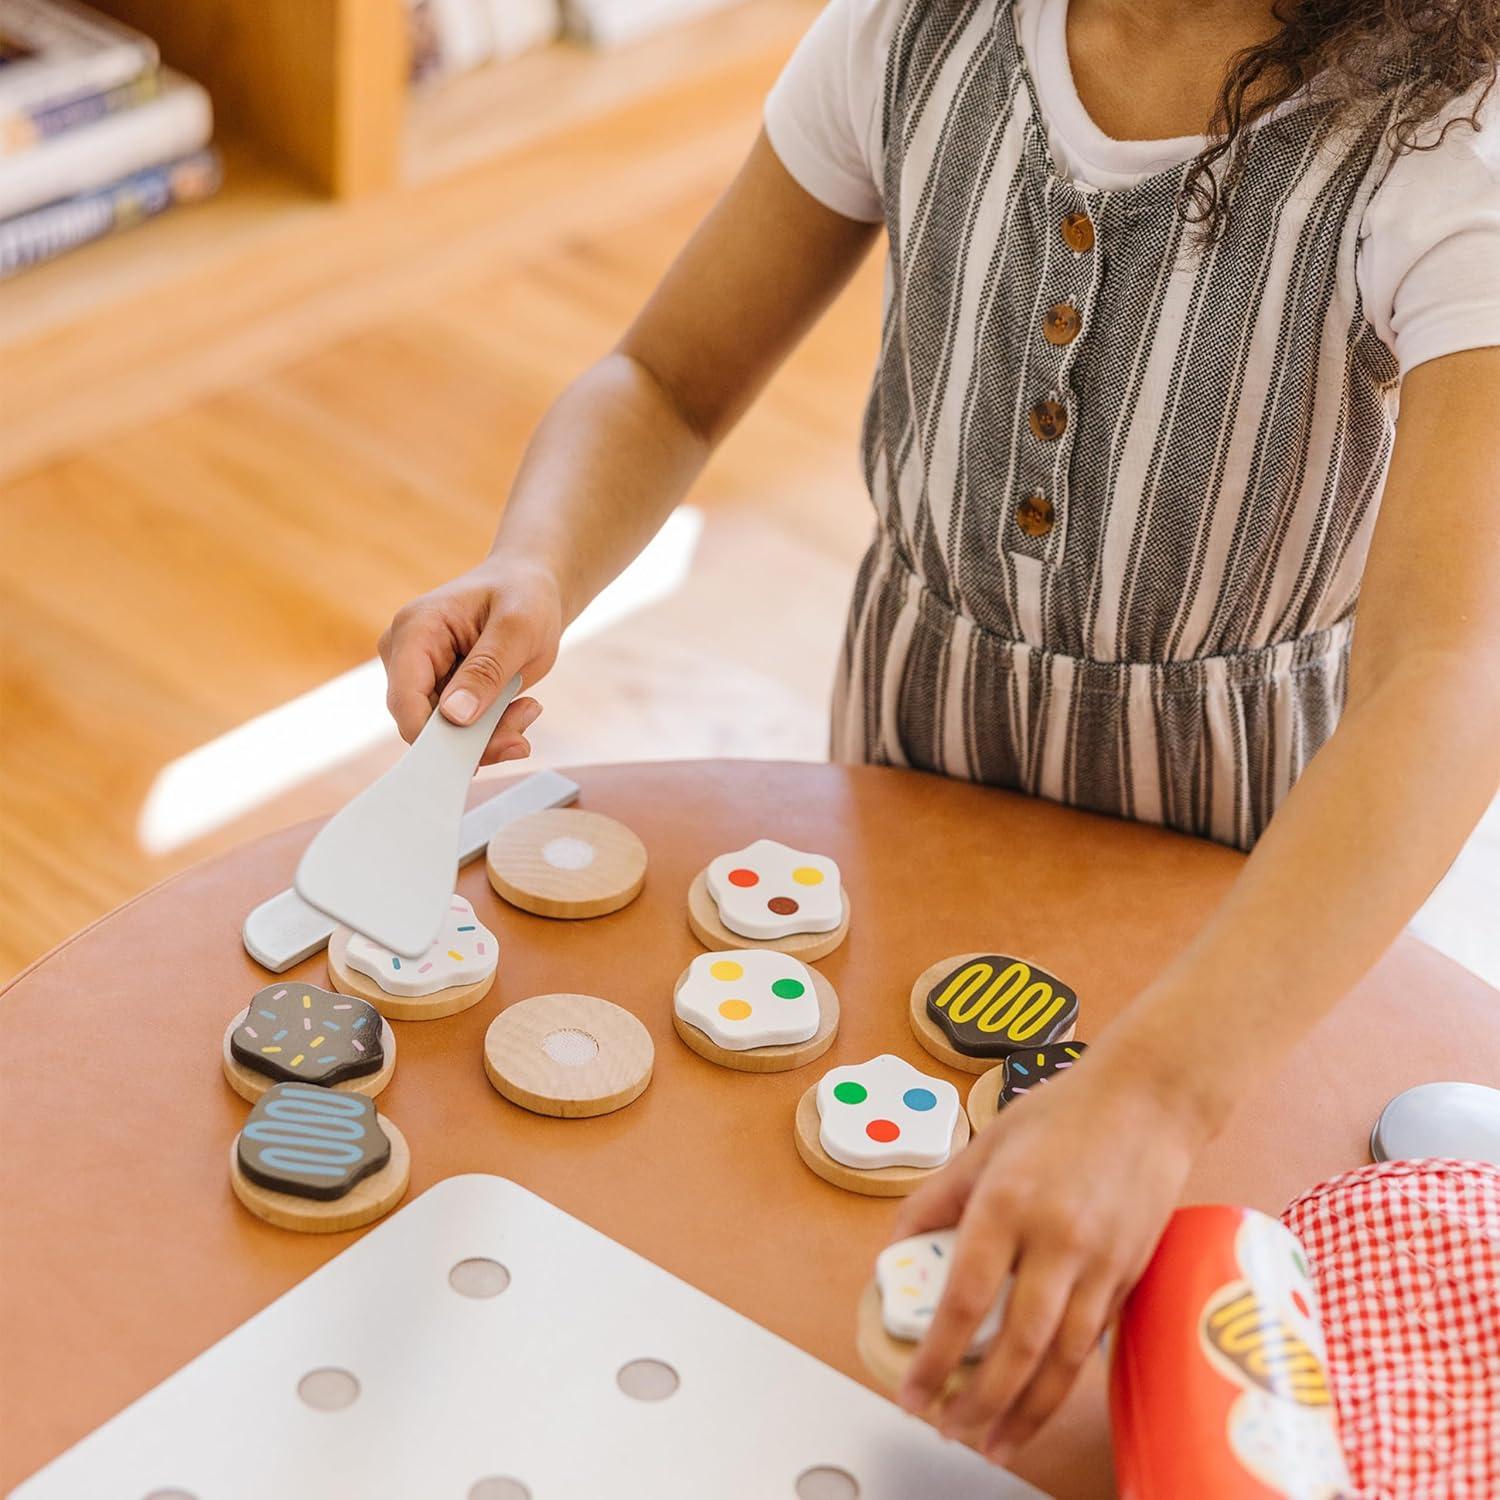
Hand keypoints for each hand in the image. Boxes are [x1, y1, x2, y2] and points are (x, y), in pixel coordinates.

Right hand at [378, 555, 562, 765]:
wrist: (532, 589)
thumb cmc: (524, 596)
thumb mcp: (517, 628)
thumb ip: (486, 670)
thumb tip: (455, 717)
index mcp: (415, 630)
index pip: (404, 699)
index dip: (431, 738)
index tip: (475, 759)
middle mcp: (407, 655)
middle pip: (423, 724)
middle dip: (475, 739)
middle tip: (521, 736)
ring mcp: (422, 677)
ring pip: (445, 734)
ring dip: (491, 735)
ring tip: (528, 710)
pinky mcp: (441, 693)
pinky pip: (461, 730)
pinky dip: (493, 730)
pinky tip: (522, 708)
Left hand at [891, 1059, 1203, 1463]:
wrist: (1148, 1101)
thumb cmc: (1061, 1114)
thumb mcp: (983, 1144)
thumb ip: (938, 1199)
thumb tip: (899, 1248)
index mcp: (1008, 1203)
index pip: (965, 1298)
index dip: (936, 1355)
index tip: (912, 1391)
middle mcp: (1056, 1239)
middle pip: (1017, 1344)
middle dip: (981, 1402)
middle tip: (949, 1430)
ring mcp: (1100, 1262)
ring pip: (1063, 1358)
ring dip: (1026, 1411)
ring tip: (993, 1442)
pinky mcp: (1130, 1275)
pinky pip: (1093, 1342)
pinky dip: (1064, 1383)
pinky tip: (1039, 1403)